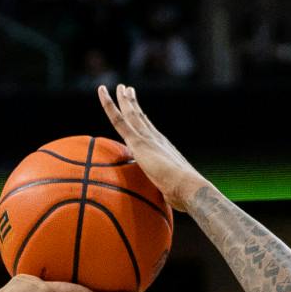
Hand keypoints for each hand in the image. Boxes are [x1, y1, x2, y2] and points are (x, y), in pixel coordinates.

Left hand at [96, 84, 205, 211]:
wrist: (188, 187)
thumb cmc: (182, 196)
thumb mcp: (168, 193)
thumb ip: (161, 193)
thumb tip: (161, 204)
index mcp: (161, 148)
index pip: (149, 131)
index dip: (142, 119)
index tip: (139, 111)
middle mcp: (155, 138)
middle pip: (140, 117)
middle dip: (133, 103)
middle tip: (127, 90)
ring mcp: (146, 138)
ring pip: (130, 113)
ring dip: (123, 99)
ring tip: (117, 87)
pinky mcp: (138, 141)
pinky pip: (119, 119)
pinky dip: (109, 105)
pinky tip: (102, 92)